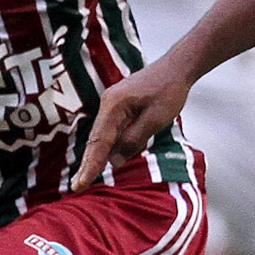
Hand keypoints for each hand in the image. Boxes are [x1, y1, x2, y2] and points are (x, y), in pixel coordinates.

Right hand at [73, 57, 192, 188]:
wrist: (176, 68)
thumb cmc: (169, 90)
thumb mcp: (155, 120)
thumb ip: (133, 140)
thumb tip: (115, 162)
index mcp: (114, 105)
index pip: (100, 142)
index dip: (91, 165)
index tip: (81, 184)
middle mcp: (108, 103)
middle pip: (95, 139)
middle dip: (87, 164)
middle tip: (77, 186)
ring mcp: (112, 103)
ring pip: (102, 135)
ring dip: (95, 157)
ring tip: (85, 178)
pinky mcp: (119, 105)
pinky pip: (110, 129)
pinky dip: (106, 146)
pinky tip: (104, 159)